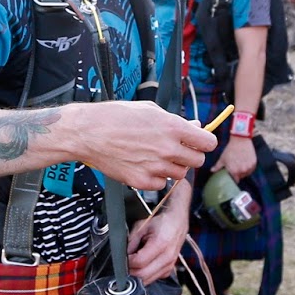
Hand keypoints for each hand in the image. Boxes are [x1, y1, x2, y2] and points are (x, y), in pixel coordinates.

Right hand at [69, 101, 215, 190]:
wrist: (87, 132)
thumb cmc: (115, 116)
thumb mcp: (150, 110)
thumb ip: (176, 121)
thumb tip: (195, 127)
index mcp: (173, 127)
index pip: (207, 142)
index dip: (203, 142)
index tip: (198, 142)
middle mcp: (167, 149)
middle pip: (197, 161)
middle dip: (190, 155)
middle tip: (176, 150)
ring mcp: (155, 167)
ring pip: (179, 174)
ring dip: (172, 167)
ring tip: (154, 156)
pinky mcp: (141, 181)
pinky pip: (160, 184)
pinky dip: (155, 178)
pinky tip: (143, 165)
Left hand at [127, 187, 189, 283]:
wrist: (177, 222)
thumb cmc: (161, 222)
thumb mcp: (142, 227)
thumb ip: (131, 242)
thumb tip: (122, 256)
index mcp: (161, 244)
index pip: (139, 262)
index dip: (127, 262)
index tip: (121, 258)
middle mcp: (167, 257)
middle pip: (142, 275)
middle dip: (130, 271)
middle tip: (124, 264)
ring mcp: (169, 266)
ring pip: (147, 281)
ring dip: (136, 275)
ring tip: (133, 264)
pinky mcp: (169, 270)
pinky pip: (152, 279)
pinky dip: (144, 276)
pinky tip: (142, 266)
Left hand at [211, 135, 256, 180]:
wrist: (240, 140)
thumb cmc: (230, 149)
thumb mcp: (223, 158)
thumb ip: (217, 166)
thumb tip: (212, 171)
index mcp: (234, 171)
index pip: (235, 180)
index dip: (233, 178)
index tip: (232, 175)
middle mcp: (243, 171)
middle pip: (241, 177)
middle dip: (238, 173)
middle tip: (236, 167)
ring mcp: (249, 167)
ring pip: (247, 173)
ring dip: (244, 171)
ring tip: (240, 163)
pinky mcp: (254, 163)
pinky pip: (251, 168)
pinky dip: (249, 167)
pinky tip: (245, 161)